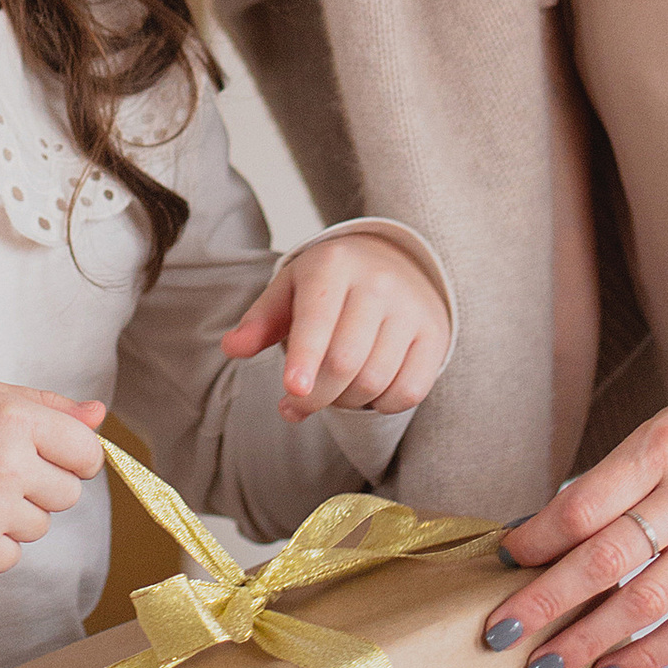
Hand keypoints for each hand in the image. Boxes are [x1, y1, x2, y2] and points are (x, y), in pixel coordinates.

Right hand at [0, 382, 107, 578]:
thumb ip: (47, 406)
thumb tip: (99, 415)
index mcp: (14, 418)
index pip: (86, 453)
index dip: (70, 458)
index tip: (44, 457)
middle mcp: (7, 463)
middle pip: (68, 494)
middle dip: (38, 487)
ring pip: (40, 527)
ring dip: (13, 517)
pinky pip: (12, 556)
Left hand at [222, 232, 453, 427]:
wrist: (393, 262)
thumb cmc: (329, 284)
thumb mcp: (290, 289)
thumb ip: (261, 320)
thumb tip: (232, 347)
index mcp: (333, 265)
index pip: (318, 319)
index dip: (305, 358)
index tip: (293, 391)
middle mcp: (378, 283)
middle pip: (344, 362)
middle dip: (315, 396)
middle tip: (296, 403)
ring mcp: (411, 308)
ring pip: (375, 380)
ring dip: (345, 402)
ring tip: (330, 392)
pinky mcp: (435, 335)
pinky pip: (409, 391)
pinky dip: (382, 405)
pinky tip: (366, 393)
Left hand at [484, 385, 667, 667]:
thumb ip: (618, 476)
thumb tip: (544, 528)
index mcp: (663, 446)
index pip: (583, 504)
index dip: (536, 540)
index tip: (502, 563)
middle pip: (604, 559)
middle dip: (543, 602)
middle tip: (499, 633)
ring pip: (643, 603)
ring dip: (586, 640)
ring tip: (545, 664)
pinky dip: (645, 656)